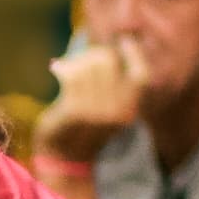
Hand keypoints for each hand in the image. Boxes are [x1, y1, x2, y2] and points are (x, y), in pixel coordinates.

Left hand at [37, 37, 142, 153]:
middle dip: (94, 54)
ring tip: (69, 67)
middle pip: (110, 60)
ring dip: (76, 61)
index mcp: (131, 109)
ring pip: (90, 65)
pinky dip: (62, 67)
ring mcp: (98, 111)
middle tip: (82, 60)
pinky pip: (72, 75)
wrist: (64, 157)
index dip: (135, 54)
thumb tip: (113, 42)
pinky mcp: (76, 111)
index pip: (142, 74)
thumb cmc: (85, 125)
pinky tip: (56, 68)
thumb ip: (114, 81)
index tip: (124, 41)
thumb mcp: (108, 107)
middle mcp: (119, 110)